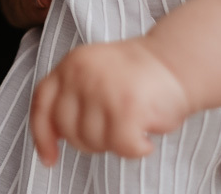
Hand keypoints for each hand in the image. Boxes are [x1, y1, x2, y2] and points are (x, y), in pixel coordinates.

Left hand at [30, 38, 190, 163]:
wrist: (178, 61)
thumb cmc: (138, 76)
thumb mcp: (93, 72)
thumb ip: (72, 95)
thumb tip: (54, 135)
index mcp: (71, 65)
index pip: (42, 104)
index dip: (42, 134)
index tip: (49, 158)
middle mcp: (82, 74)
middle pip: (68, 130)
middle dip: (89, 142)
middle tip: (114, 131)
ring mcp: (103, 89)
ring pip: (94, 141)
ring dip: (115, 143)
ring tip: (132, 124)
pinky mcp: (127, 106)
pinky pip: (122, 147)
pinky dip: (137, 149)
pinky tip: (146, 138)